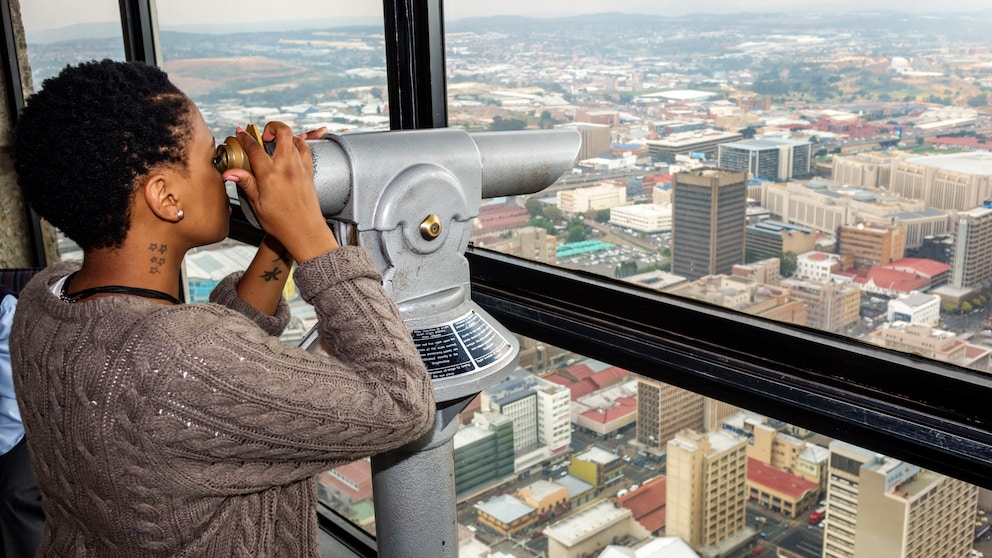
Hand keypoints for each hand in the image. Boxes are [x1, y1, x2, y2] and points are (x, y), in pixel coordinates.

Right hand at [223, 121, 336, 261]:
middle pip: (282, 132)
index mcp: (269, 174)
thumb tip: (229, 172)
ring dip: (285, 136)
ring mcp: (300, 167)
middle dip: (271, 126)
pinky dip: (299, 144)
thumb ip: (246, 183)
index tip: (239, 133)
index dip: (245, 137)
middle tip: (264, 134)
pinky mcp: (310, 172)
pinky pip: (306, 149)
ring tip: (276, 143)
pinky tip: (292, 150)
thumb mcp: (257, 204)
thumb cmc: (280, 222)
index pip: (254, 147)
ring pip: (295, 139)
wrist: (305, 230)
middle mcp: (286, 166)